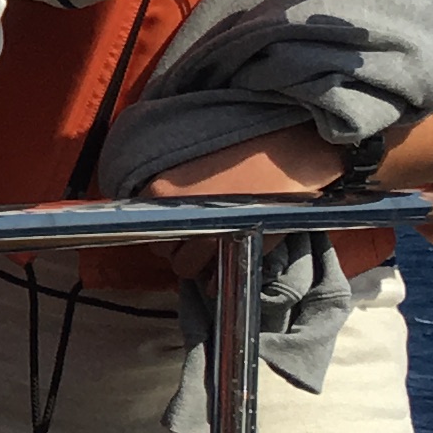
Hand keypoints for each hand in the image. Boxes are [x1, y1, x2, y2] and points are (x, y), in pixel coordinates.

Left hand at [141, 124, 346, 278]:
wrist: (287, 153)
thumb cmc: (246, 153)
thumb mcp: (197, 165)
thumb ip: (177, 194)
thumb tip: (167, 222)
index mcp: (160, 189)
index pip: (145, 226)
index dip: (165, 230)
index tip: (181, 228)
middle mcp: (174, 215)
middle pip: (161, 250)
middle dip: (180, 248)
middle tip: (202, 237)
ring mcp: (202, 234)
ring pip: (183, 268)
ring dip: (198, 263)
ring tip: (218, 247)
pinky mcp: (230, 248)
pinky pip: (212, 279)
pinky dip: (217, 278)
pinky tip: (229, 262)